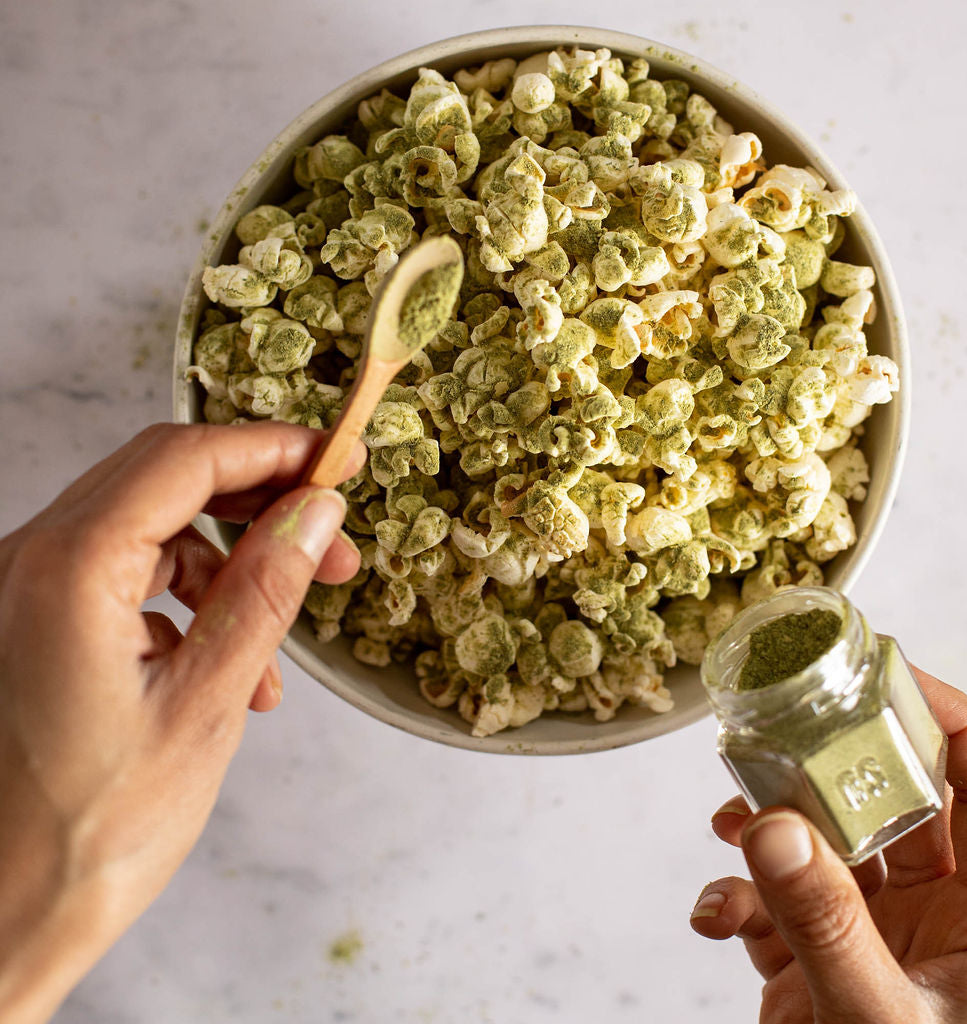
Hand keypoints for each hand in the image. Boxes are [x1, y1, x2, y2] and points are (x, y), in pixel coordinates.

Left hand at [0, 422, 364, 1023]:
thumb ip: (265, 592)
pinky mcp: (35, 621)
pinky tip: (232, 666)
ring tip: (287, 631)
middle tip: (332, 536)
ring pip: (150, 530)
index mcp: (65, 571)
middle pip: (163, 480)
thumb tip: (316, 514)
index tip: (337, 460)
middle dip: (258, 501)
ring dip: (229, 563)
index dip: (272, 449)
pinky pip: (126, 577)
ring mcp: (25, 590)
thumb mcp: (207, 704)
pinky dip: (190, 602)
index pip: (184, 460)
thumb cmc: (94, 832)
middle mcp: (29, 562)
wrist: (3, 918)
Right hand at [690, 669, 966, 1022]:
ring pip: (819, 842)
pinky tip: (715, 915)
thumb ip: (824, 924)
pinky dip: (734, 896)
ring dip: (767, 829)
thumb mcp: (875, 1017)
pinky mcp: (813, 957)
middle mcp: (933, 911)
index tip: (892, 670)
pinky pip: (771, 900)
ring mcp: (869, 931)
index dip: (953, 720)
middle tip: (780, 733)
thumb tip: (769, 824)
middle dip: (829, 768)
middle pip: (888, 800)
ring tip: (729, 828)